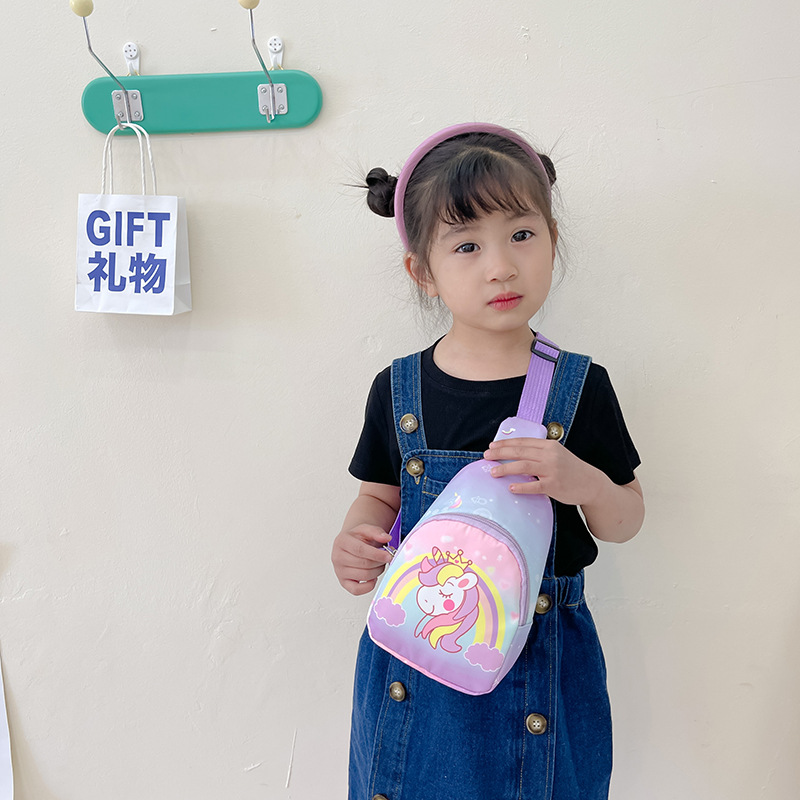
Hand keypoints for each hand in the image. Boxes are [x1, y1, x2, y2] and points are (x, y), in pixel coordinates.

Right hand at [331, 524, 393, 595]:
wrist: (351, 545)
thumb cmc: (358, 538)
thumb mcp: (366, 530)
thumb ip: (377, 532)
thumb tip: (386, 538)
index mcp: (342, 541)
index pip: (360, 550)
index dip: (376, 554)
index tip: (388, 556)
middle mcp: (337, 557)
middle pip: (364, 564)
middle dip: (380, 562)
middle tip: (387, 558)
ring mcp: (339, 571)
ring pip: (364, 576)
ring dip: (377, 571)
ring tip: (379, 565)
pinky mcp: (343, 582)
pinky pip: (357, 590)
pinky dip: (369, 585)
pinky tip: (373, 577)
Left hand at [484, 437, 602, 506]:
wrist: (591, 483)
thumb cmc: (571, 469)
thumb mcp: (557, 454)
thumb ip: (539, 452)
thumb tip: (514, 453)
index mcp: (549, 446)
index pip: (523, 442)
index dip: (505, 443)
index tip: (492, 446)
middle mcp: (550, 456)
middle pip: (520, 452)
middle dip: (500, 453)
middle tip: (486, 456)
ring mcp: (552, 470)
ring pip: (523, 466)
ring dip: (505, 468)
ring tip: (493, 472)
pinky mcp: (554, 485)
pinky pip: (534, 486)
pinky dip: (521, 486)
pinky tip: (510, 487)